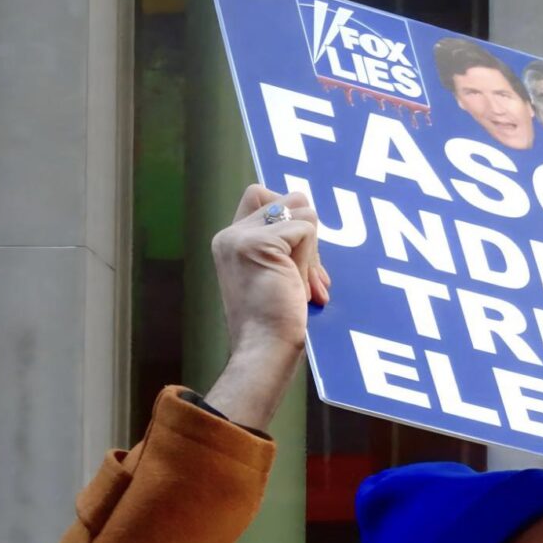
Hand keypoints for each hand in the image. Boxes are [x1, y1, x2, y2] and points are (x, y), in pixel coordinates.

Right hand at [203, 185, 330, 430]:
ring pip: (302, 211)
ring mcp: (242, 237)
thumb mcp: (278, 273)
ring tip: (303, 285)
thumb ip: (285, 243)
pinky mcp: (261, 243)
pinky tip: (302, 287)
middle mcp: (230, 234)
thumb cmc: (275, 322)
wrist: (265, 347)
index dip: (290, 217)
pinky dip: (312, 260)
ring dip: (313, 251)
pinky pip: (307, 229)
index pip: (262, 195)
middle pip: (288, 198)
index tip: (297, 259)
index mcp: (230, 240)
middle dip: (308, 233)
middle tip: (309, 277)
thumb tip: (309, 212)